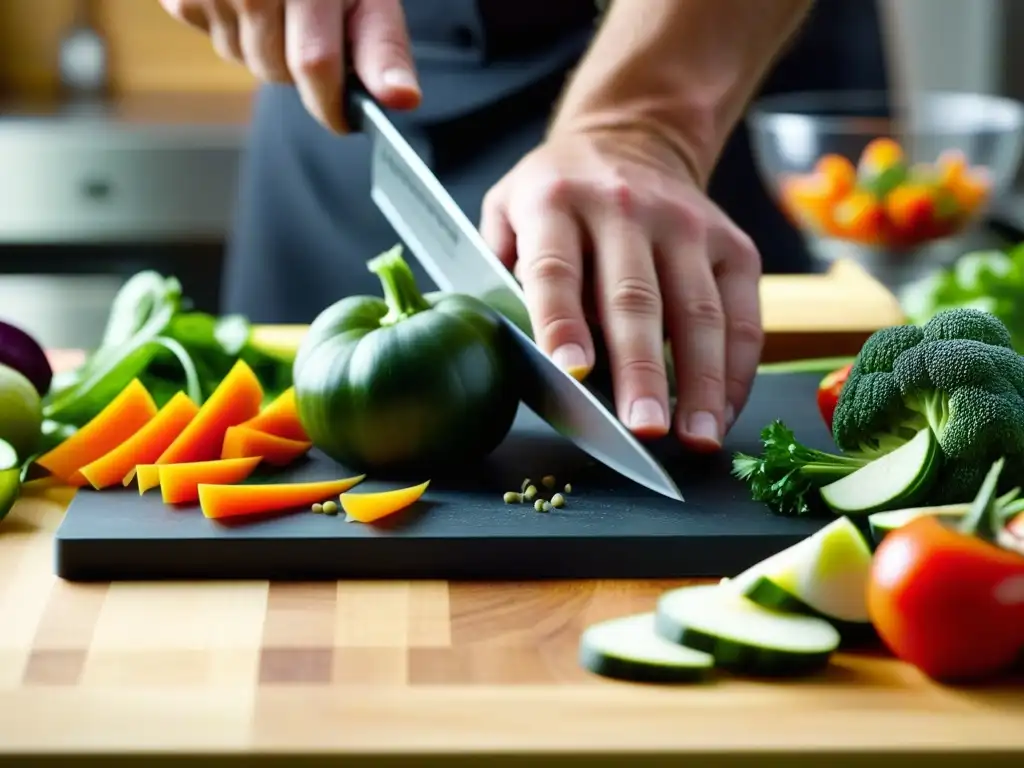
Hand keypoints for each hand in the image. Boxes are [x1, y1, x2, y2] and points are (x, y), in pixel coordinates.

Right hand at [159, 0, 420, 130]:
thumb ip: (381, 43)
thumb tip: (401, 99)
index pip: (316, 63)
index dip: (332, 104)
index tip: (347, 121)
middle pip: (278, 71)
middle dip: (303, 72)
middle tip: (316, 25)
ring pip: (247, 62)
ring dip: (271, 52)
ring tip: (283, 4)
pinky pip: (219, 42)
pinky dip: (239, 32)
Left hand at [480, 127, 763, 450]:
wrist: (630, 139)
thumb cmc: (557, 198)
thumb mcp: (506, 213)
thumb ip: (499, 275)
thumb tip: (516, 350)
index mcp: (555, 202)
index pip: (556, 269)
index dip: (563, 323)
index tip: (572, 373)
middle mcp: (624, 208)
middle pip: (636, 299)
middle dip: (642, 371)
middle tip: (644, 430)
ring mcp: (687, 225)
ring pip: (699, 313)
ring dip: (701, 382)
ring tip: (697, 437)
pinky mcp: (733, 245)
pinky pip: (742, 316)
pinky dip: (735, 370)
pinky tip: (722, 411)